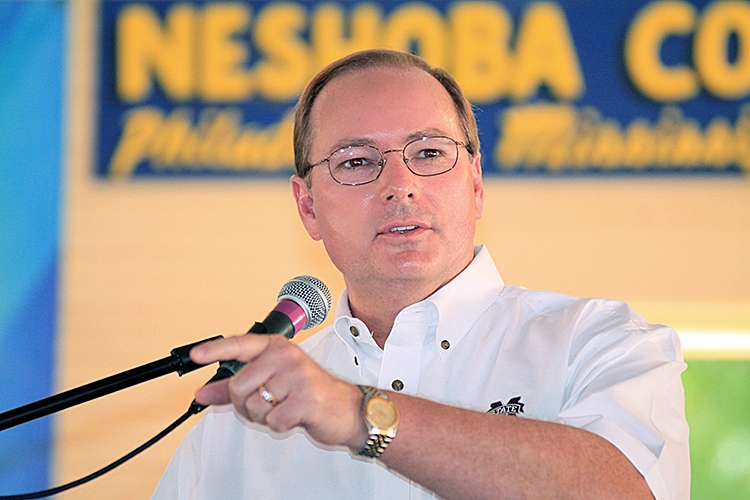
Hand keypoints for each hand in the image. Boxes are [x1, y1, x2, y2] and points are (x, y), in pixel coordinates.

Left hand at [190, 334, 366, 449]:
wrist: (347, 408)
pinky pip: (272, 420)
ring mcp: (297, 376)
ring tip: (283, 408)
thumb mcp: (272, 382)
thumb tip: (202, 392)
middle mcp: (286, 357)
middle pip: (239, 386)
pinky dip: (279, 425)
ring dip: (263, 416)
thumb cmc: (308, 392)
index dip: (215, 350)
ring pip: (253, 405)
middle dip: (245, 404)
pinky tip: (293, 416)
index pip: (239, 344)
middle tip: (267, 404)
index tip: (195, 356)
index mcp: (277, 348)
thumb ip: (234, 386)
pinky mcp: (306, 399)